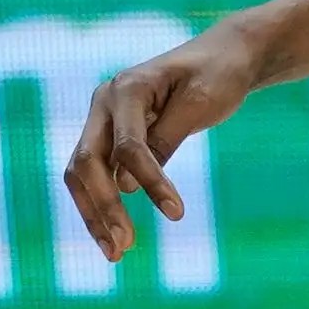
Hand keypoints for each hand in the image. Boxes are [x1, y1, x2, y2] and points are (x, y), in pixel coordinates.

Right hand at [61, 23, 262, 262]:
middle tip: (125, 248)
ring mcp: (103, 118)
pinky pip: (98, 173)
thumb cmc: (218, 75)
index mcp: (127, 88)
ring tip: (115, 253)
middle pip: (86, 163)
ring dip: (94, 213)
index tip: (178, 213)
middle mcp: (104, 102)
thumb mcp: (201, 104)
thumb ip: (165, 139)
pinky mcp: (110, 134)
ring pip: (82, 173)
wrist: (226, 55)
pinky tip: (113, 234)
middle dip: (103, 208)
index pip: (130, 146)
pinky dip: (102, 203)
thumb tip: (125, 186)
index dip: (151, 182)